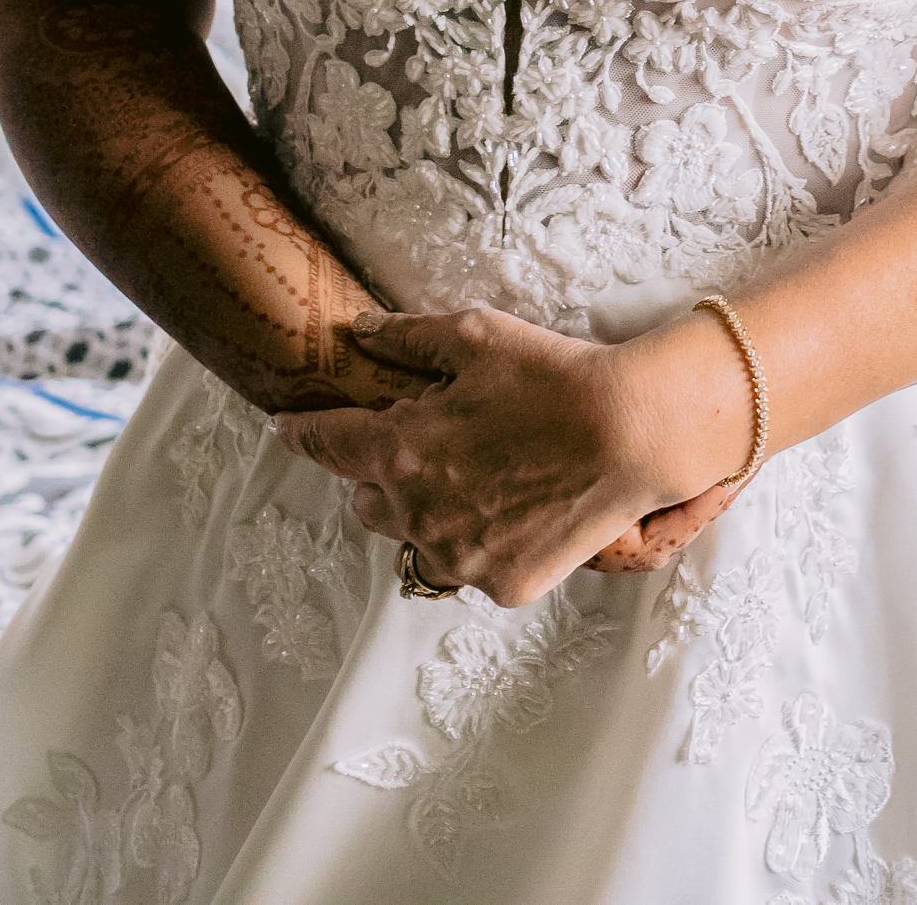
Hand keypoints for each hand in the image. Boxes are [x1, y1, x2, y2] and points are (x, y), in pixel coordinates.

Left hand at [272, 305, 743, 607]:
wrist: (631, 433)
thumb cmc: (552, 376)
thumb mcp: (476, 336)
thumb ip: (406, 337)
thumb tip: (359, 331)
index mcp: (400, 450)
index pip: (326, 444)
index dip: (301, 431)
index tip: (285, 426)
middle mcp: (418, 514)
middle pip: (366, 501)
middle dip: (382, 473)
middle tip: (427, 441)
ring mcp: (459, 557)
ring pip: (415, 540)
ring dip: (427, 512)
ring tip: (476, 477)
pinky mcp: (501, 584)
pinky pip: (468, 565)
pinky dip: (479, 540)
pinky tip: (513, 506)